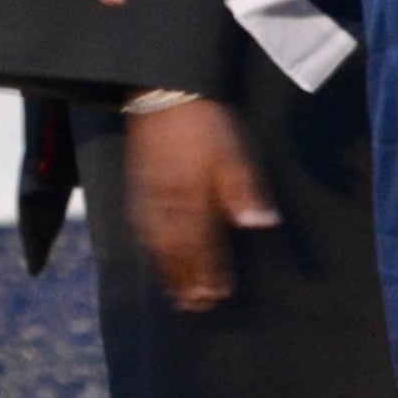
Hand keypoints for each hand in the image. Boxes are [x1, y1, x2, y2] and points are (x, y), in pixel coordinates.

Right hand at [125, 98, 276, 309]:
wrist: (165, 92)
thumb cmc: (206, 123)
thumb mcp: (234, 152)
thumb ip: (244, 190)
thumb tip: (259, 223)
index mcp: (194, 193)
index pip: (204, 243)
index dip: (211, 270)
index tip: (220, 294)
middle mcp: (168, 200)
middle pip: (178, 249)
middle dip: (188, 279)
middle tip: (197, 306)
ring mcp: (148, 194)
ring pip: (157, 242)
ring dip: (168, 271)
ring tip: (177, 295)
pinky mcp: (137, 185)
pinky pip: (140, 225)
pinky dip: (149, 247)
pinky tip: (154, 256)